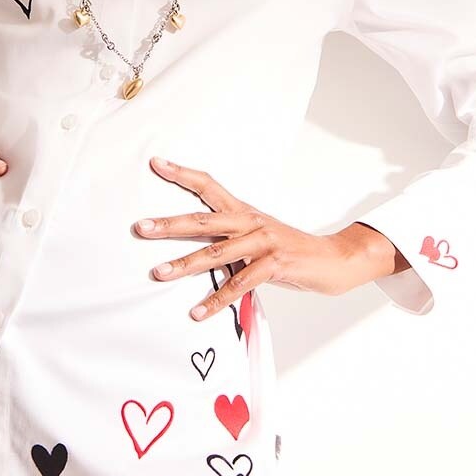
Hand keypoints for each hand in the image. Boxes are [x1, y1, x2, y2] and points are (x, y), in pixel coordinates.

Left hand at [133, 157, 393, 319]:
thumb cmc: (290, 249)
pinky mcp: (275, 265)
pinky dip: (217, 300)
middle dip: (169, 224)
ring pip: (217, 253)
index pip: (209, 185)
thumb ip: (229, 239)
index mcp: (244, 211)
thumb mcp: (258, 236)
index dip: (183, 174)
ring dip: (184, 265)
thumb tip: (194, 247)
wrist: (335, 259)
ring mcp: (264, 242)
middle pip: (203, 219)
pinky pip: (239, 284)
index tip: (156, 163)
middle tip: (141, 228)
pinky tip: (198, 312)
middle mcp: (251, 222)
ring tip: (158, 274)